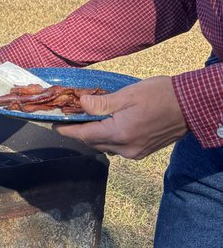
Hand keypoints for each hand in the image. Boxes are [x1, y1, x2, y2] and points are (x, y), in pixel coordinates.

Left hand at [55, 76, 186, 158]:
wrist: (192, 106)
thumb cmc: (162, 95)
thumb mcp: (128, 94)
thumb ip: (102, 103)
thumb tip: (81, 105)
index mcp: (120, 133)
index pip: (84, 135)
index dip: (67, 130)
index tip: (55, 124)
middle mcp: (125, 148)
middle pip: (92, 143)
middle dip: (79, 132)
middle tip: (70, 119)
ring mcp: (135, 153)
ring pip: (104, 147)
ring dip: (94, 135)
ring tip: (88, 120)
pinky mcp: (142, 152)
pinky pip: (117, 148)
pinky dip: (108, 138)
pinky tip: (108, 126)